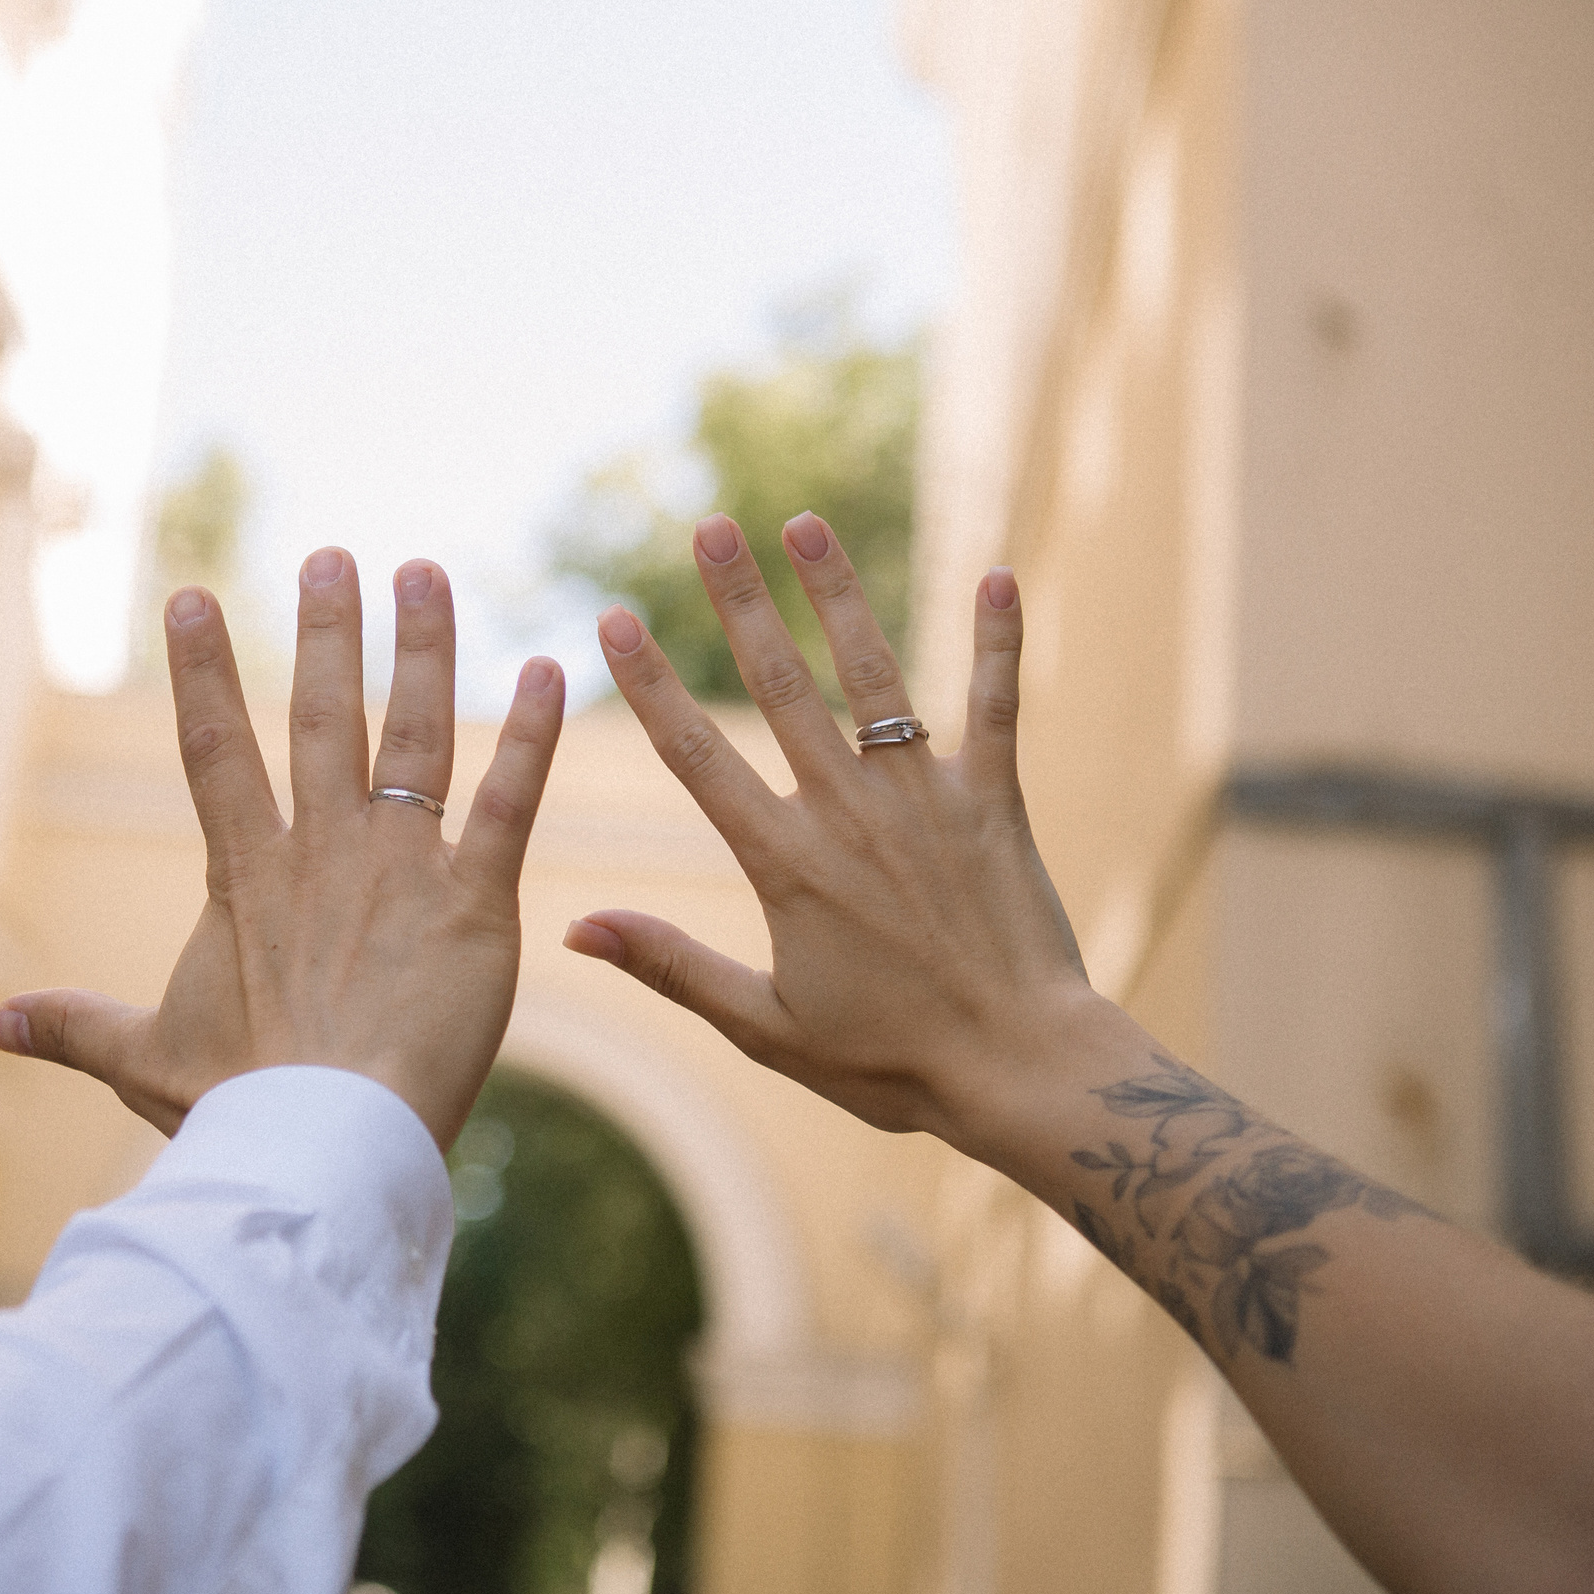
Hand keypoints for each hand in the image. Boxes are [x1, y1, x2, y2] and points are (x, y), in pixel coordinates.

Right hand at [0, 550, 564, 1148]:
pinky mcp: (474, 905)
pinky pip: (509, 803)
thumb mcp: (146, 1059)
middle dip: (327, 633)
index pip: (214, 751)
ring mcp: (400, 870)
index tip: (193, 596)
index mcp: (246, 878)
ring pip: (415, 735)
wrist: (324, 1144)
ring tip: (427, 573)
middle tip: (333, 555)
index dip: (203, 673)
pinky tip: (550, 668)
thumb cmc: (236, 1109)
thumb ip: (77, 1026)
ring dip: (422, 650)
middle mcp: (322, 853)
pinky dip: (533, 736)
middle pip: (322, 718)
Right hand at [562, 511, 1093, 1147]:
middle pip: (780, 687)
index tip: (613, 619)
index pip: (698, 757)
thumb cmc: (890, 1062)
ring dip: (838, 593)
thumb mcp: (764, 1026)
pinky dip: (997, 642)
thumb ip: (670, 965)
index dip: (652, 684)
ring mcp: (924, 799)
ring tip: (805, 523)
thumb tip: (574, 926)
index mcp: (785, 865)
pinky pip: (996, 707)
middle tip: (709, 527)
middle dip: (739, 600)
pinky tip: (996, 573)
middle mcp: (849, 814)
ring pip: (874, 675)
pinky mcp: (994, 802)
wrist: (1019, 1070)